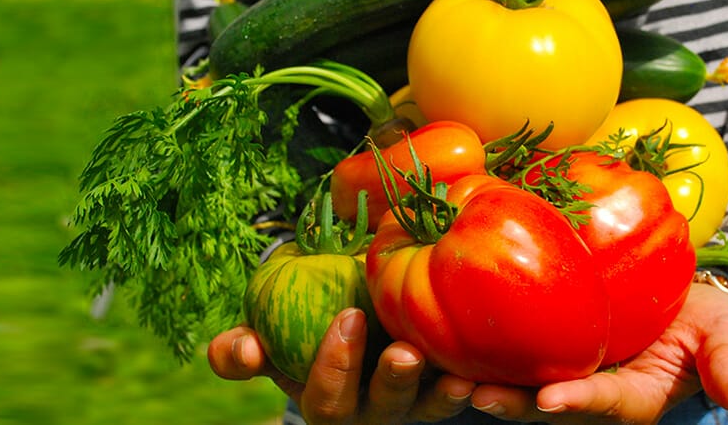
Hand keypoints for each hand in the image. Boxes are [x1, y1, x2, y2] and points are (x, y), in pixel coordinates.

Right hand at [207, 308, 475, 423]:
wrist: (350, 325)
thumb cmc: (302, 334)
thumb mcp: (269, 343)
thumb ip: (243, 351)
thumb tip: (241, 348)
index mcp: (328, 402)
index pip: (327, 397)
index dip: (335, 364)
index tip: (348, 316)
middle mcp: (372, 412)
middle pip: (383, 408)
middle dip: (393, 382)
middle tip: (404, 353)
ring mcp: (412, 406)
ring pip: (428, 408)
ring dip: (442, 394)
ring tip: (458, 376)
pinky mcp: (445, 391)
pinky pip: (462, 394)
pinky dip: (477, 384)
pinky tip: (486, 366)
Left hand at [467, 283, 727, 423]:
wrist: (679, 301)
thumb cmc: (702, 318)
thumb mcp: (723, 334)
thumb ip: (726, 362)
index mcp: (634, 397)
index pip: (605, 403)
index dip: (578, 402)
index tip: (550, 400)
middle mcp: (593, 395)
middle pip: (548, 406)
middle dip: (514, 405)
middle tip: (477, 396)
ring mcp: (567, 376)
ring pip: (521, 387)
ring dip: (487, 385)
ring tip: (448, 376)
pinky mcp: (547, 353)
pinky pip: (514, 358)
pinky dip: (484, 354)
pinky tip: (447, 341)